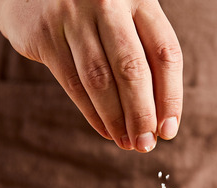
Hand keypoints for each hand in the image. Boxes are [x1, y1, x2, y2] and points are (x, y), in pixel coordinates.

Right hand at [0, 0, 182, 151]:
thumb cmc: (93, 12)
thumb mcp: (125, 17)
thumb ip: (144, 54)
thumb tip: (161, 121)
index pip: (164, 52)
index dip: (170, 96)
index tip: (169, 129)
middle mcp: (107, 1)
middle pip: (132, 68)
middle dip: (142, 114)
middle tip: (146, 144)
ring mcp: (73, 15)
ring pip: (100, 80)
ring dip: (116, 119)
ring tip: (127, 143)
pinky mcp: (45, 34)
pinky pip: (73, 83)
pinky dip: (92, 113)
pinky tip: (106, 130)